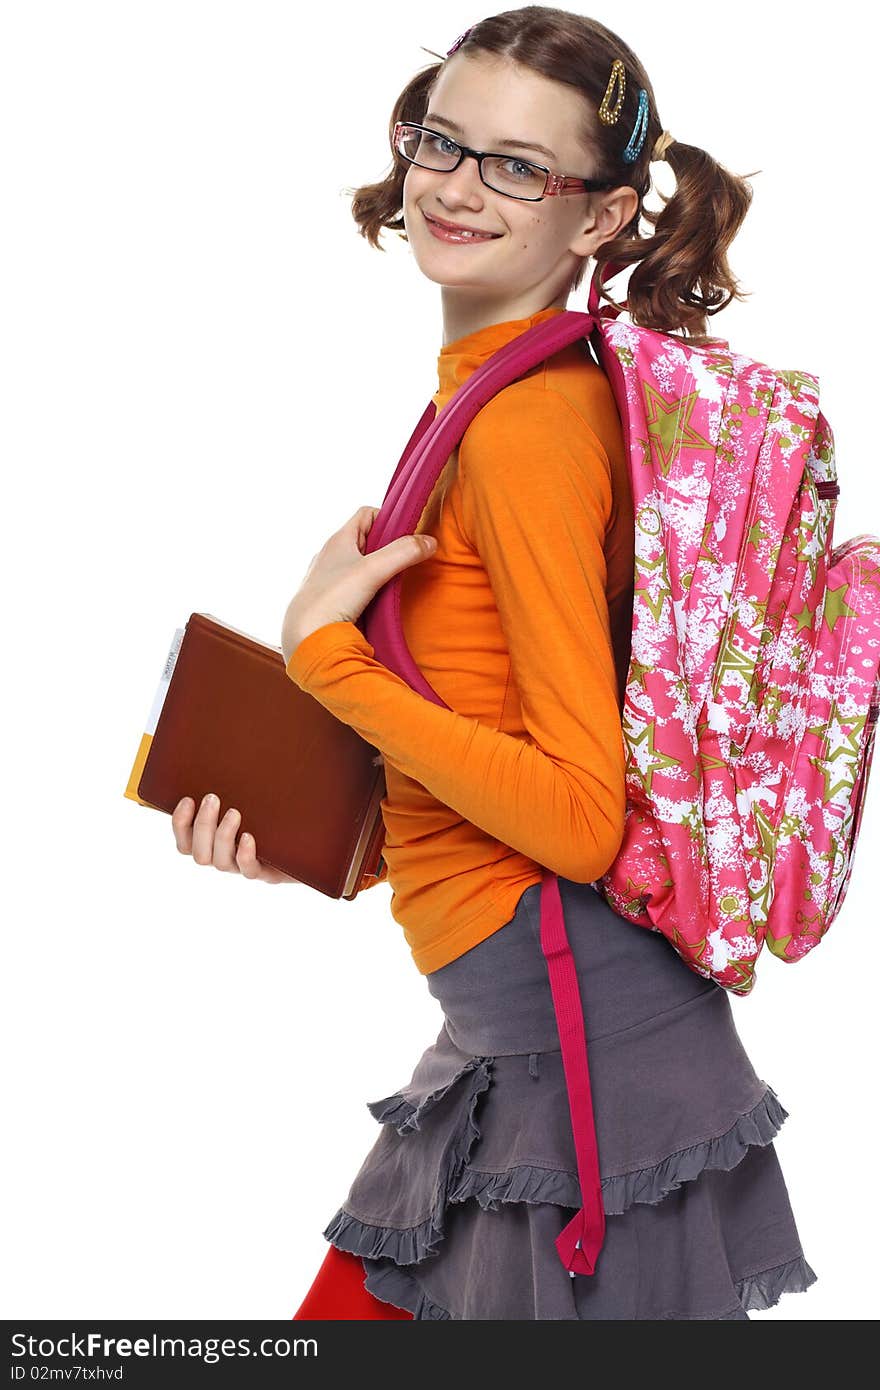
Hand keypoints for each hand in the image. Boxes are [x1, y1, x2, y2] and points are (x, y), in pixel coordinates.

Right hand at [171, 792, 299, 884]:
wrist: (309, 840)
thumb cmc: (272, 811)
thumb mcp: (249, 795)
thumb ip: (232, 781)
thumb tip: (223, 747)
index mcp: (213, 842)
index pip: (184, 842)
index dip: (180, 824)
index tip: (188, 799)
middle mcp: (225, 857)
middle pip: (199, 854)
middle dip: (202, 825)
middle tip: (212, 798)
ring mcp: (244, 866)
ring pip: (220, 863)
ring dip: (222, 836)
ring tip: (234, 812)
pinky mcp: (267, 873)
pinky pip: (250, 871)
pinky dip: (245, 855)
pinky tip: (248, 837)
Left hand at [281, 505, 436, 660]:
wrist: (304, 636)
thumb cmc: (331, 598)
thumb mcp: (373, 570)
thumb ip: (403, 553)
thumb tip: (429, 541)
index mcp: (338, 540)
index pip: (367, 514)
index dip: (388, 519)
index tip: (405, 536)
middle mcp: (331, 555)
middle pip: (366, 540)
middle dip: (387, 548)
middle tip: (403, 561)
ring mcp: (329, 578)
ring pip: (360, 565)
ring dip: (378, 571)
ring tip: (391, 583)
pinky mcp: (330, 599)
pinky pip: (353, 586)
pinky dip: (367, 589)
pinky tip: (375, 602)